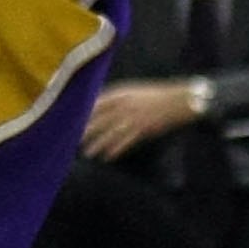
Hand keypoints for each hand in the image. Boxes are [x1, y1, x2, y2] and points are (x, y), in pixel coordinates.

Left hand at [82, 80, 200, 160]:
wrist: (177, 100)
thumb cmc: (152, 95)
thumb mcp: (131, 91)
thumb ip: (114, 97)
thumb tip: (96, 103)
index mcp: (120, 93)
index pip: (95, 103)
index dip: (82, 113)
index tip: (71, 121)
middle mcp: (124, 105)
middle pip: (99, 119)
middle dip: (85, 130)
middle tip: (72, 140)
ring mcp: (133, 117)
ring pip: (110, 133)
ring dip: (98, 144)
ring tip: (87, 153)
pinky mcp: (143, 128)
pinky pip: (126, 141)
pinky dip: (115, 149)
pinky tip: (107, 156)